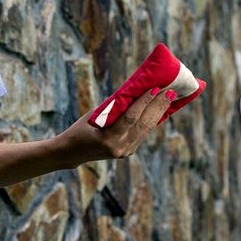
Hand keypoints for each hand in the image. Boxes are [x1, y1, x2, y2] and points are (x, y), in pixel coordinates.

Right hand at [56, 87, 172, 164]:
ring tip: (169, 98)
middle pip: (143, 124)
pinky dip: (152, 120)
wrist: (72, 152)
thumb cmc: (81, 128)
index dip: (144, 102)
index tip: (155, 88)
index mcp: (109, 139)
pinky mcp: (128, 152)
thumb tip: (136, 91)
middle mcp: (120, 148)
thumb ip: (115, 107)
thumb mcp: (95, 115)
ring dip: (159, 112)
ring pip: (146, 130)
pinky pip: (142, 134)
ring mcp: (125, 152)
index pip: (131, 118)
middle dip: (157, 106)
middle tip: (169, 91)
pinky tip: (160, 109)